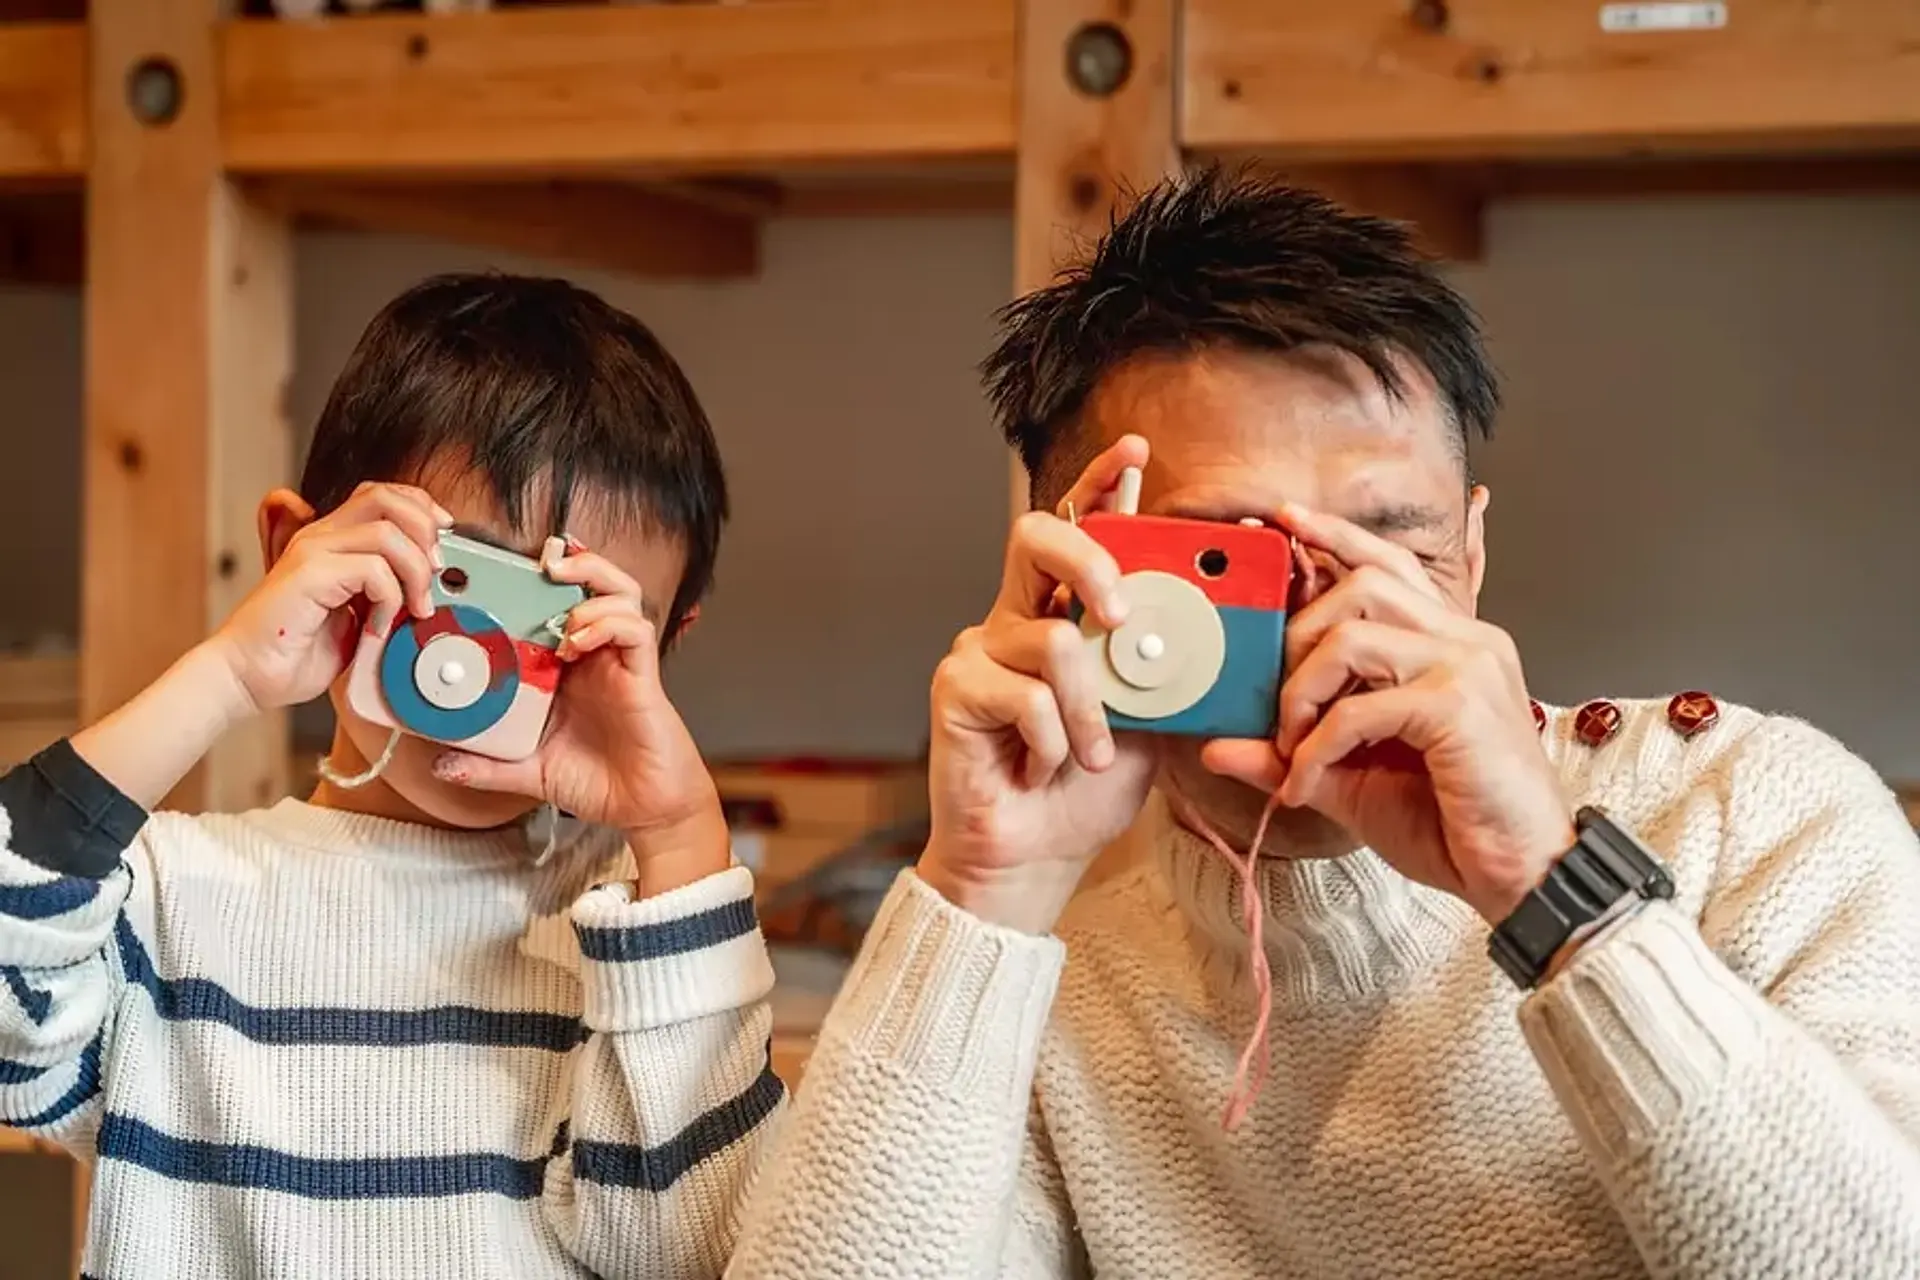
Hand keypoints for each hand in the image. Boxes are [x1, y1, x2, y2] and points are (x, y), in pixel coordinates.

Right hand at [208, 482, 448, 713]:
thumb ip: (384, 591)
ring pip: (388, 532)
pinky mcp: (309, 574)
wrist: (247, 676)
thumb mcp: (357, 616)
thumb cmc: (296, 653)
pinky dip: (391, 599)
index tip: (445, 540)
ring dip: (415, 572)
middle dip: (426, 531)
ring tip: (415, 608)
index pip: (383, 495)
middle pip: (387, 498)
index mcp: (332, 541)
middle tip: (435, 572)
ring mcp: (313, 552)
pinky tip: (379, 625)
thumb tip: (429, 585)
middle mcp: (320, 537)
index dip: (422, 508)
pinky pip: (373, 569)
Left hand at [431, 541, 726, 893]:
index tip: (507, 569)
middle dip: (573, 564)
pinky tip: (578, 640)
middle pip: (596, 586)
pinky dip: (607, 623)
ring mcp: (622, 663)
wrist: (644, 809)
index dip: (540, 581)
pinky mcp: (643, 676)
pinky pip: (634, 631)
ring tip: (560, 589)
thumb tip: (440, 763)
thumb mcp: (529, 770)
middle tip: (542, 561)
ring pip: (622, 595)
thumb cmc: (597, 782)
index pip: (558, 608)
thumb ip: (487, 765)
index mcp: (569, 668)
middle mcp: (597, 656)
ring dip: (591, 585)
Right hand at [918, 435, 1159, 933]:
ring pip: (1051, 640)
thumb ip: (1172, 667)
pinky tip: (1043, 766)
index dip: (1099, 483)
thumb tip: (1225, 619)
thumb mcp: (1153, 719)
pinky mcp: (955, 688)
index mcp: (1063, 612)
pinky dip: (1054, 740)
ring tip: (1090, 755)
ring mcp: (979, 649)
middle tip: (1121, 615)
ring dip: (1089, 709)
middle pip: (1037, 538)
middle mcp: (1015, 617)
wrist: (1037, 857)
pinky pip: (1024, 695)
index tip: (1135, 452)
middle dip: (1089, 561)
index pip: (1077, 529)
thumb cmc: (1090, 787)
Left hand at [1201, 505, 1574, 923]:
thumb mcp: (1350, 781)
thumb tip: (1214, 746)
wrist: (1520, 877)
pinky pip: (1361, 706)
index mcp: (1448, 642)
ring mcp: (1468, 666)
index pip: (1387, 563)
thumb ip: (1288, 755)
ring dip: (1302, 691)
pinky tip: (1308, 782)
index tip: (1283, 522)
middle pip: (1360, 587)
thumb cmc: (1451, 823)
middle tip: (1278, 708)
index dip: (1334, 536)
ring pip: (1354, 635)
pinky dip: (1319, 746)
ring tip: (1292, 746)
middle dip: (1296, 640)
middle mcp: (1465, 640)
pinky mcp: (1460, 706)